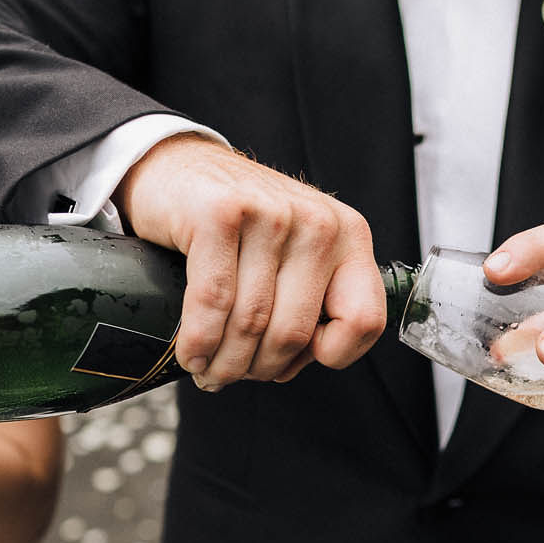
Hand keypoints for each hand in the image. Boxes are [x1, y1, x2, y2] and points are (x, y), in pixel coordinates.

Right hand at [117, 134, 386, 386]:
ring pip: (251, 323)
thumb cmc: (239, 226)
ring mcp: (271, 214)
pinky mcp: (220, 213)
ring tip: (208, 372)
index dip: (333, 355)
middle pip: (295, 333)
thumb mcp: (295, 254)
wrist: (179, 167)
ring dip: (224, 363)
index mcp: (350, 236)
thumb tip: (292, 364)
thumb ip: (312, 299)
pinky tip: (190, 353)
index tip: (297, 360)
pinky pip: (213, 301)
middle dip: (259, 370)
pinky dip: (199, 340)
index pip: (365, 319)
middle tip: (233, 375)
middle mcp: (318, 222)